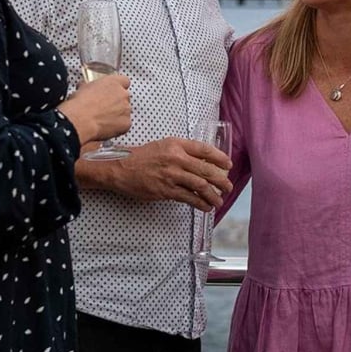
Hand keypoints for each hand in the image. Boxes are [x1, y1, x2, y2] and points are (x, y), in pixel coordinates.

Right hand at [57, 73, 131, 142]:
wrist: (80, 119)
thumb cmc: (80, 103)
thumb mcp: (83, 88)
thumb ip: (91, 86)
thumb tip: (86, 88)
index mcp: (114, 82)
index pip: (123, 81)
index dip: (116, 88)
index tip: (111, 92)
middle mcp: (123, 94)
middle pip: (124, 97)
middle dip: (116, 102)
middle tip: (104, 107)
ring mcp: (126, 109)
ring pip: (125, 111)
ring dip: (117, 114)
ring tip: (103, 119)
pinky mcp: (126, 123)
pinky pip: (125, 124)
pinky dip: (118, 127)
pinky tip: (107, 127)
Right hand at [103, 136, 232, 209]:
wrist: (121, 168)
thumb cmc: (143, 156)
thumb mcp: (164, 145)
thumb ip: (183, 151)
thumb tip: (204, 162)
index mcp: (176, 145)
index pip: (204, 150)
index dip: (219, 158)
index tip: (228, 165)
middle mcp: (176, 158)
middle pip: (206, 170)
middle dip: (221, 180)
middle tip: (229, 187)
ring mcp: (171, 175)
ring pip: (199, 185)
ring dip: (213, 195)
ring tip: (219, 200)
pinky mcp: (165, 190)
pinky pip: (188, 198)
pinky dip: (200, 203)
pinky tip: (206, 206)